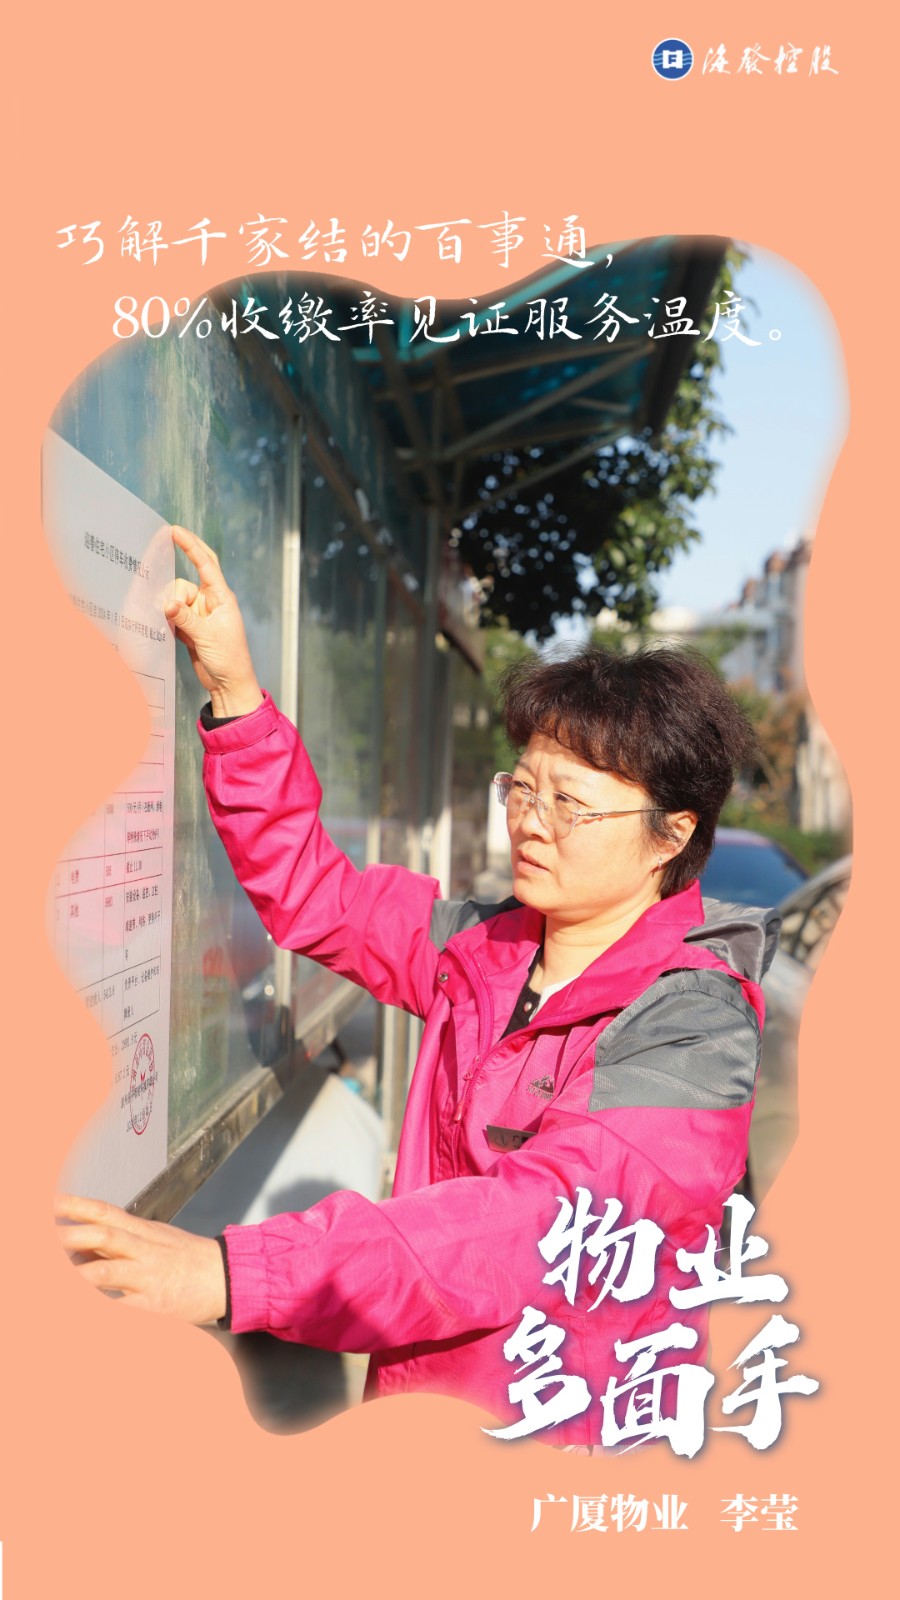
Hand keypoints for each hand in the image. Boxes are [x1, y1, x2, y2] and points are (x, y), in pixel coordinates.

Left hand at [56, 1194, 227, 1324]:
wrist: (231, 1277)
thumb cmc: (191, 1260)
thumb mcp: (157, 1240)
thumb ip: (119, 1243)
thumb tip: (80, 1245)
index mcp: (144, 1231)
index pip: (105, 1211)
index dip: (75, 1205)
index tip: (51, 1201)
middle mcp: (144, 1250)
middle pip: (103, 1235)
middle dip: (70, 1235)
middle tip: (46, 1233)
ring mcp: (149, 1277)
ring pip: (107, 1272)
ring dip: (78, 1273)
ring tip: (55, 1272)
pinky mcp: (156, 1306)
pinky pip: (123, 1309)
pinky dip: (103, 1308)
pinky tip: (84, 1308)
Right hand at [164, 526, 263, 717]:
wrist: (229, 684)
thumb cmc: (229, 660)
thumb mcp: (207, 637)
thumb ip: (185, 619)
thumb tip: (166, 603)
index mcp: (222, 598)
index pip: (206, 564)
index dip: (191, 546)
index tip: (175, 530)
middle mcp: (210, 602)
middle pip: (186, 582)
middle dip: (176, 588)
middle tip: (174, 602)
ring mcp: (199, 615)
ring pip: (175, 600)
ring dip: (170, 610)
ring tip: (178, 629)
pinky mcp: (190, 628)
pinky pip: (173, 615)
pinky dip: (168, 618)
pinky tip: (167, 627)